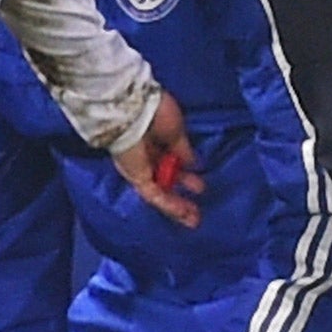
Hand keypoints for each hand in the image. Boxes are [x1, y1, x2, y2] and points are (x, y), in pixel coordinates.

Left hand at [111, 92, 203, 229]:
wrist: (131, 111)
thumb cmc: (155, 112)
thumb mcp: (176, 131)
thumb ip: (183, 150)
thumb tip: (192, 163)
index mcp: (155, 138)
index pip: (171, 159)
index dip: (185, 170)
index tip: (199, 181)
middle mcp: (146, 154)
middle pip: (165, 177)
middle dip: (181, 190)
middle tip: (196, 205)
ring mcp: (140, 168)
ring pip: (160, 191)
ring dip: (177, 206)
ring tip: (193, 220)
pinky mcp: (136, 178)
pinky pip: (155, 195)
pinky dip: (170, 205)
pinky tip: (185, 215)